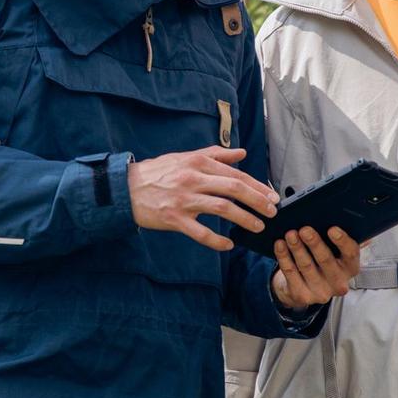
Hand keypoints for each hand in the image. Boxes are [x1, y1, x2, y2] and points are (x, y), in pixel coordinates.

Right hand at [129, 147, 278, 251]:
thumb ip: (215, 154)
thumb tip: (241, 153)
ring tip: (257, 227)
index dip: (257, 186)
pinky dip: (217, 240)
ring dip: (244, 219)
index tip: (272, 196)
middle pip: (234, 189)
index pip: (235, 174)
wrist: (126, 188)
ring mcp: (184, 199)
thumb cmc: (158, 172)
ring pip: (222, 209)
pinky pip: (201, 232)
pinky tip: (229, 244)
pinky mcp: (174, 218)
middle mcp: (193, 179)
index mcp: (198, 163)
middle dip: (257, 201)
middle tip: (271, 212)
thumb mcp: (185, 157)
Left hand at [270, 226, 363, 306]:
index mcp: (350, 268)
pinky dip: (284, 257)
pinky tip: (280, 245)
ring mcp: (321, 292)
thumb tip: (353, 221)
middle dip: (314, 243)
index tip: (332, 229)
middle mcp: (339, 282)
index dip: (342, 241)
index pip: (351, 253)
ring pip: (306, 265)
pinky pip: (291, 273)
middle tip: (304, 229)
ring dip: (297, 248)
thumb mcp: (336, 254)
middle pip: (326, 260)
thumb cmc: (322, 264)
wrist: (304, 289)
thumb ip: (343, 240)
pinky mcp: (303, 296)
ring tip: (290, 234)